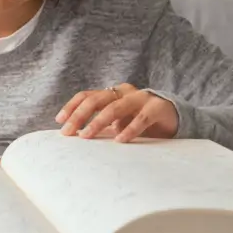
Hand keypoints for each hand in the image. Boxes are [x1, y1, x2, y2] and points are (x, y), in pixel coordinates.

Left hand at [56, 83, 177, 142]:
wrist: (174, 117)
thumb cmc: (140, 120)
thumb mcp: (117, 121)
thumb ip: (101, 124)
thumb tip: (76, 135)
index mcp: (112, 93)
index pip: (86, 96)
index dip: (71, 107)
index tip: (59, 121)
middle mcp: (124, 92)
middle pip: (96, 100)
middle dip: (79, 116)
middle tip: (68, 132)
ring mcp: (141, 98)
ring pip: (115, 107)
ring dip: (98, 122)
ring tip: (87, 135)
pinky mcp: (157, 107)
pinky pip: (141, 118)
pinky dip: (129, 129)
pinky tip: (120, 140)